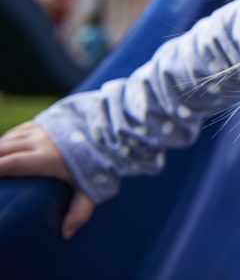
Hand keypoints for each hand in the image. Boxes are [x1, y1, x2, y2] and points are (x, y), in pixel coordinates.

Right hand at [0, 121, 95, 238]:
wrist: (112, 126)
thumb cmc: (102, 159)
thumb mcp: (92, 188)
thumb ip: (80, 211)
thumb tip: (67, 235)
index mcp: (47, 158)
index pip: (13, 164)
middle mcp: (40, 140)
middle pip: (4, 149)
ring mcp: (41, 128)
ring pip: (8, 139)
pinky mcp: (44, 121)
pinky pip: (17, 131)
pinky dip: (7, 140)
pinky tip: (4, 149)